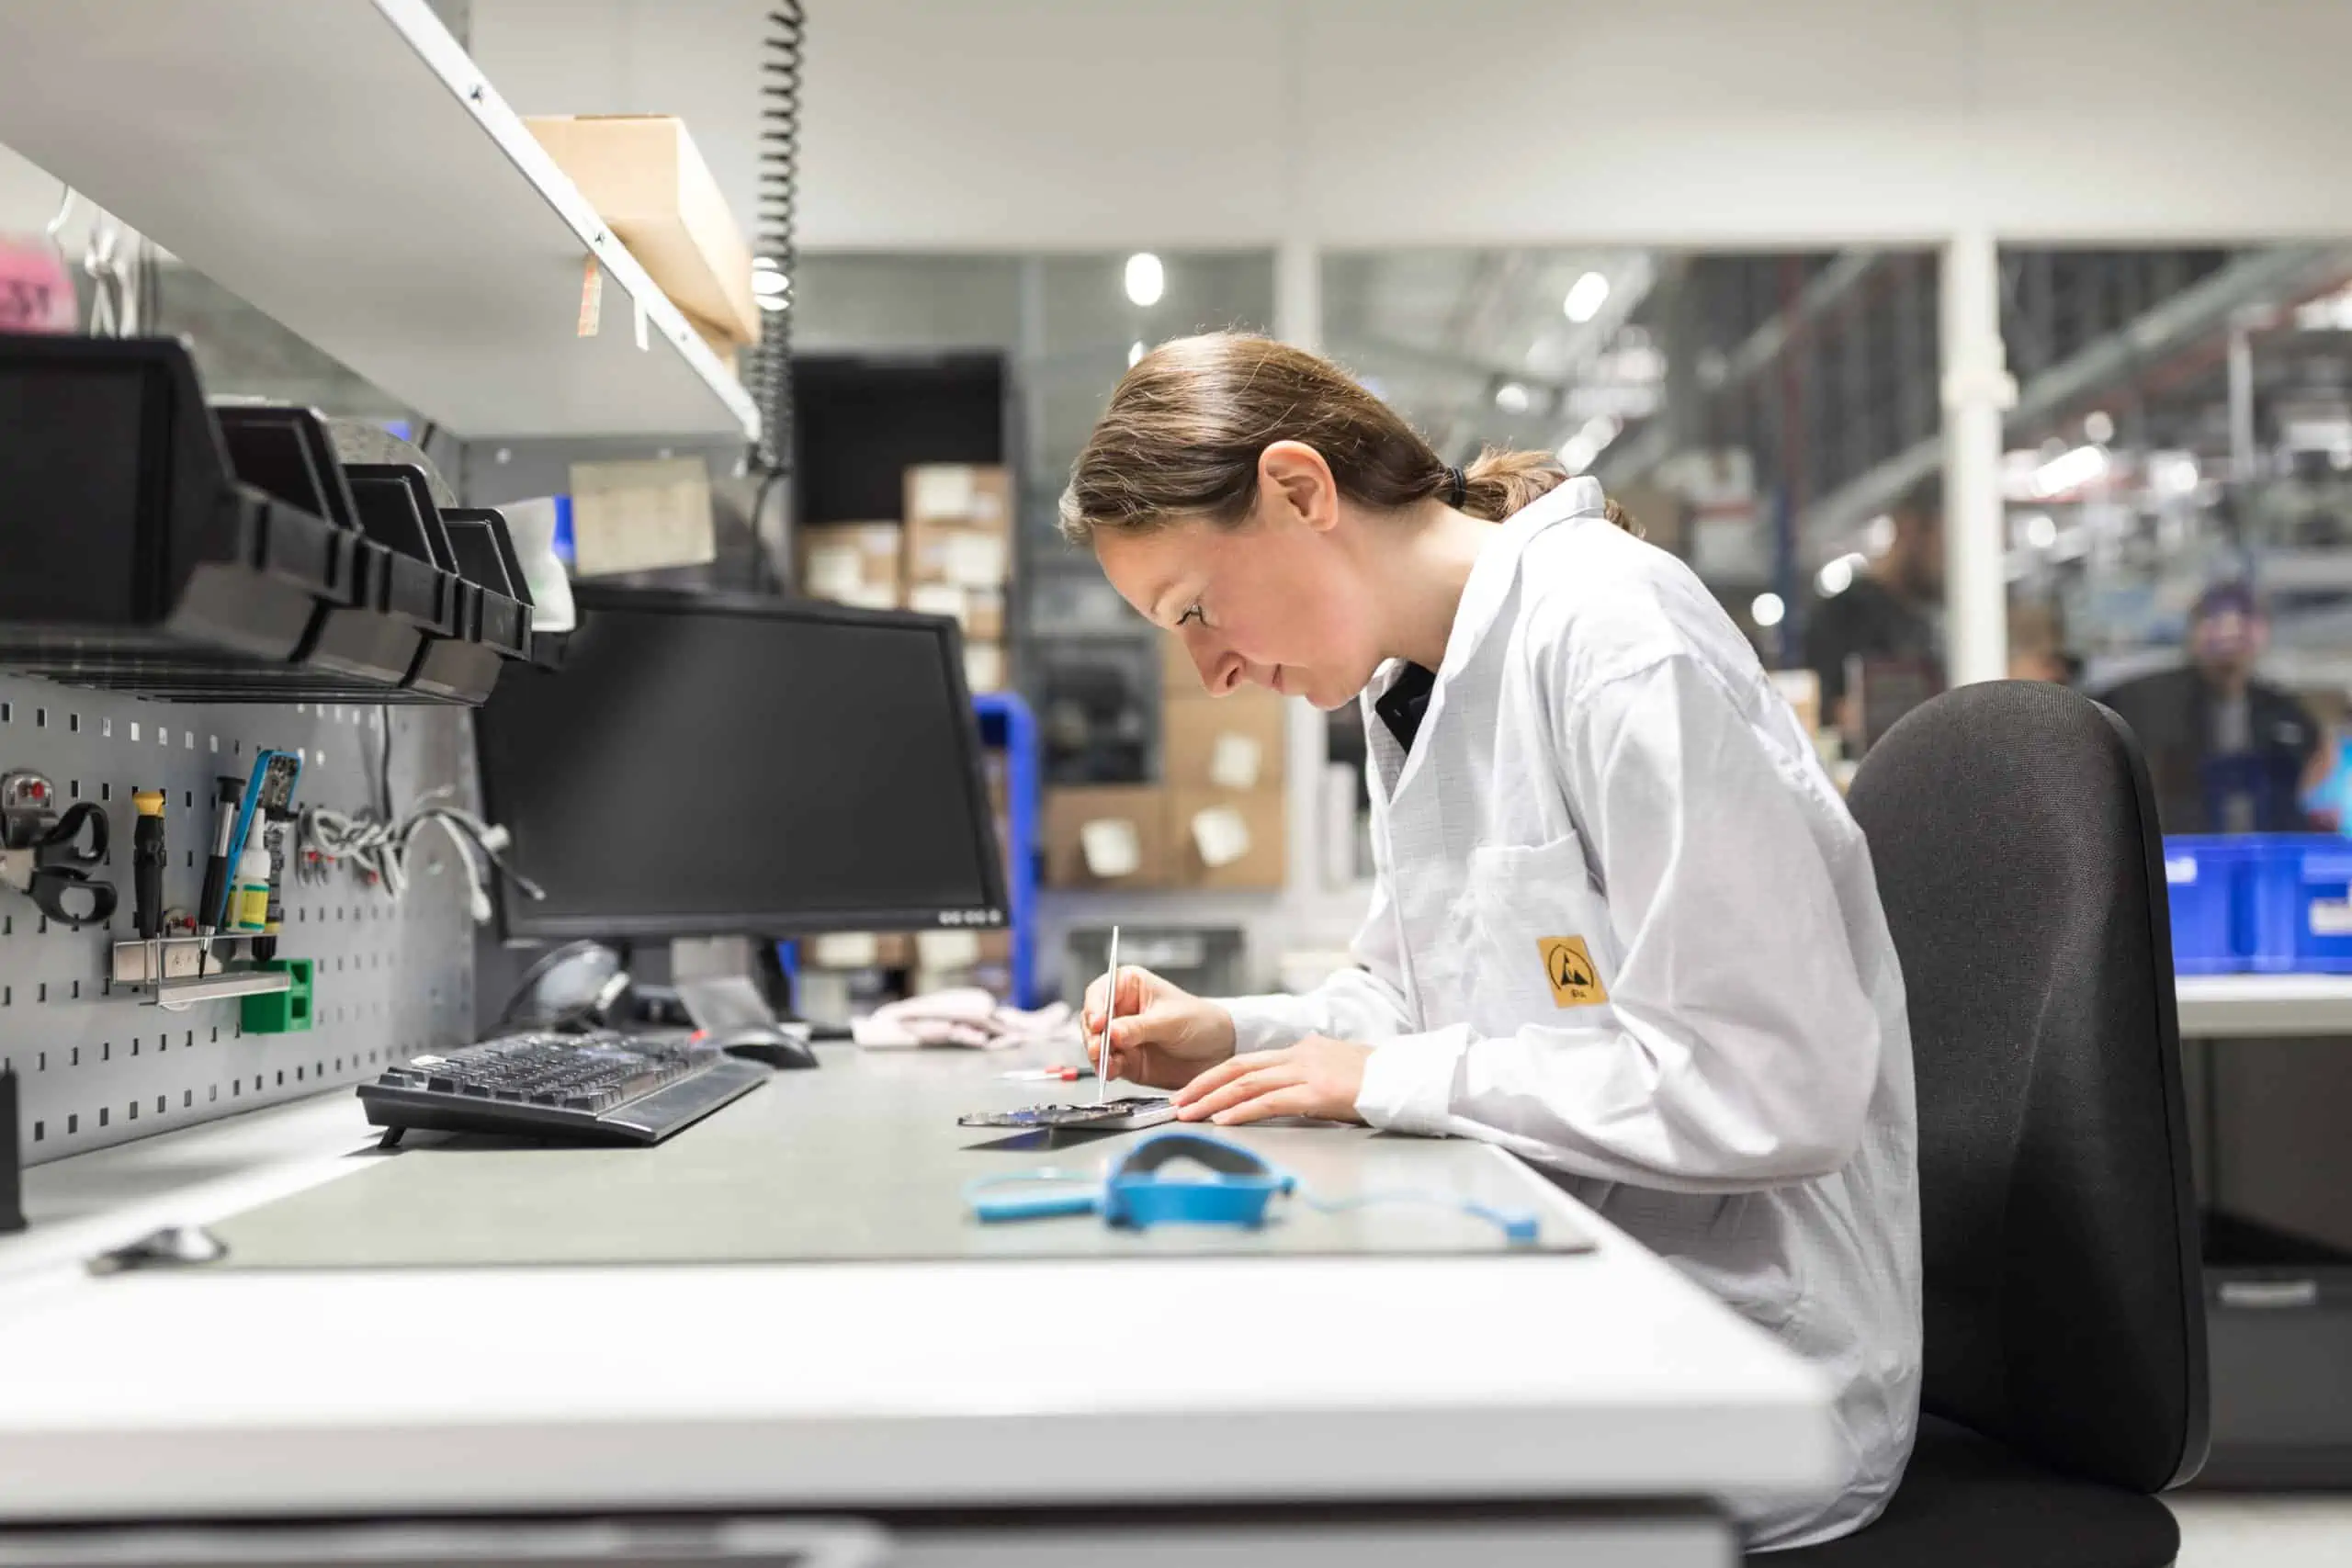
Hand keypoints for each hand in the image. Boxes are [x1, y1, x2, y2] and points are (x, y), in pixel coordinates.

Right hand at [1083, 965, 1236, 1089]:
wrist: (1219, 1050)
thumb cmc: (1200, 1021)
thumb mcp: (1170, 1021)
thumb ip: (1140, 1027)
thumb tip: (1112, 1032)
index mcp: (1130, 987)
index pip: (1101, 992)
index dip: (1095, 1007)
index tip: (1099, 1022)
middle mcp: (1121, 1011)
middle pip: (1092, 1020)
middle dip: (1093, 1035)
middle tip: (1100, 1047)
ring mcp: (1121, 1037)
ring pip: (1095, 1044)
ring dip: (1097, 1054)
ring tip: (1106, 1062)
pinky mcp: (1126, 1060)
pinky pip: (1107, 1065)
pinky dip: (1106, 1069)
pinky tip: (1111, 1071)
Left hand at [1173, 1035, 1371, 1126]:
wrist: (1406, 1077)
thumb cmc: (1377, 1081)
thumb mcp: (1335, 1071)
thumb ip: (1307, 1077)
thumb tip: (1286, 1094)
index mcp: (1302, 1049)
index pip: (1247, 1060)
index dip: (1215, 1076)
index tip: (1193, 1091)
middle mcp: (1299, 1055)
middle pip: (1238, 1067)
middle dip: (1202, 1085)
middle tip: (1178, 1102)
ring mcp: (1306, 1072)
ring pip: (1247, 1082)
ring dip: (1213, 1100)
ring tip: (1189, 1113)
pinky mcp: (1316, 1092)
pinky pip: (1269, 1101)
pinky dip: (1241, 1110)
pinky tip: (1223, 1120)